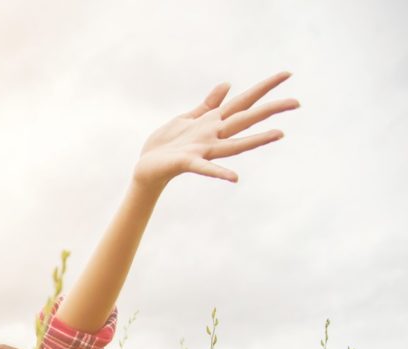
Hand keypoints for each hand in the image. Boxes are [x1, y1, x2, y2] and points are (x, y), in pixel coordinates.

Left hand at [133, 71, 299, 189]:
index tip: (287, 74)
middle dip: (271, 109)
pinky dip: (219, 173)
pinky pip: (205, 168)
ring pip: (234, 144)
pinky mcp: (187, 162)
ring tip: (279, 134)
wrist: (146, 167)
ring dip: (256, 140)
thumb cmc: (166, 144)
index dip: (264, 87)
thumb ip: (209, 104)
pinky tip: (235, 178)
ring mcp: (203, 150)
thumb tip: (228, 84)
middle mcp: (213, 136)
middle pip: (246, 119)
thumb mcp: (187, 118)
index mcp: (213, 122)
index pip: (244, 101)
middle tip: (298, 102)